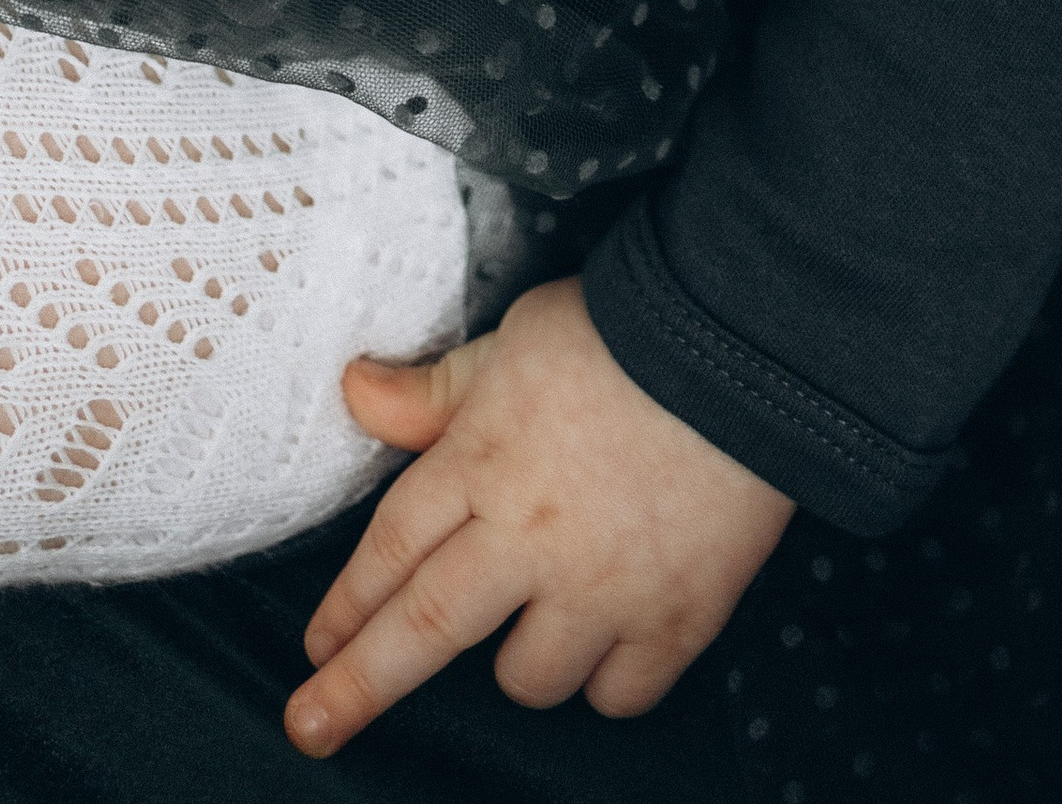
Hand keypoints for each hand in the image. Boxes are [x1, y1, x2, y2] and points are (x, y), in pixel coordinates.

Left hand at [289, 279, 793, 752]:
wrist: (750, 347)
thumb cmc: (625, 332)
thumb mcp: (515, 340)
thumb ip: (437, 388)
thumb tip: (355, 390)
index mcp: (482, 462)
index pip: (390, 553)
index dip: (346, 608)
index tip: (315, 649)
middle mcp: (530, 537)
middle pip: (425, 631)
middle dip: (356, 689)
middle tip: (310, 729)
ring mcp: (603, 587)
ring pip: (528, 678)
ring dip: (518, 663)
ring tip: (537, 621)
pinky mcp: (676, 617)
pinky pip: (618, 694)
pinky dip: (607, 679)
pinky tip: (609, 642)